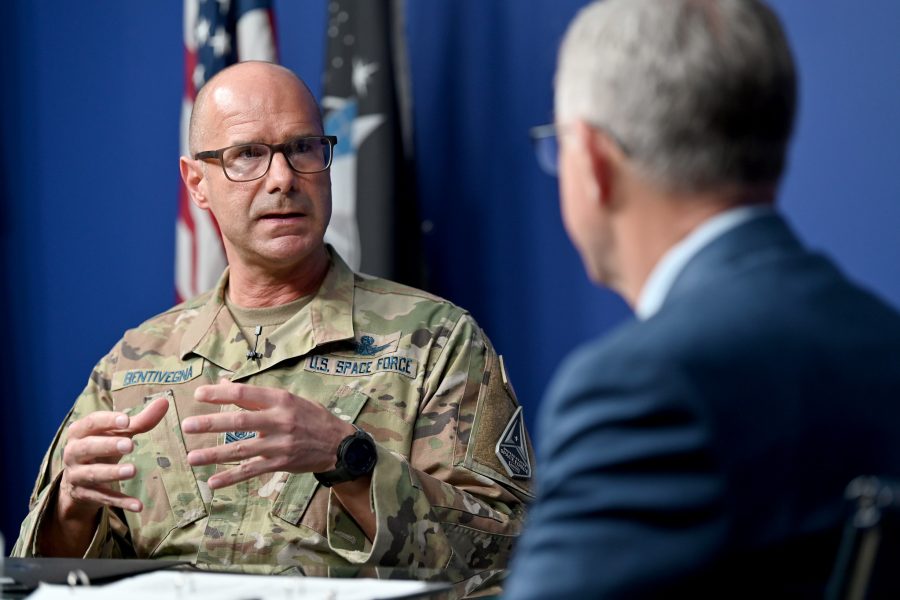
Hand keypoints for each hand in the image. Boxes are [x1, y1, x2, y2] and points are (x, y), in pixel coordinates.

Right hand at [59, 397, 169, 516]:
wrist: (79, 481)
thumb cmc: (102, 448)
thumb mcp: (118, 434)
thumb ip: (140, 420)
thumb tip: (165, 402)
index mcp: (80, 432)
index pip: (90, 423)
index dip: (107, 421)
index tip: (126, 420)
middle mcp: (73, 453)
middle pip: (87, 448)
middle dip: (108, 446)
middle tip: (130, 445)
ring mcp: (77, 475)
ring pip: (93, 474)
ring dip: (112, 473)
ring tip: (133, 470)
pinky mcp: (85, 495)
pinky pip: (103, 498)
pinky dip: (120, 502)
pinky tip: (139, 505)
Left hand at [182, 380, 354, 488]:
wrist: (338, 443)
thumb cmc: (310, 417)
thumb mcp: (288, 399)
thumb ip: (257, 395)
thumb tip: (225, 384)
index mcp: (281, 400)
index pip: (246, 394)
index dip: (220, 393)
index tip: (198, 394)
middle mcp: (280, 421)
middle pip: (240, 422)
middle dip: (211, 424)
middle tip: (187, 425)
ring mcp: (280, 444)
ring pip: (242, 450)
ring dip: (214, 455)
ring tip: (191, 457)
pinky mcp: (280, 464)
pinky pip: (252, 471)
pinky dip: (231, 477)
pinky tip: (213, 483)